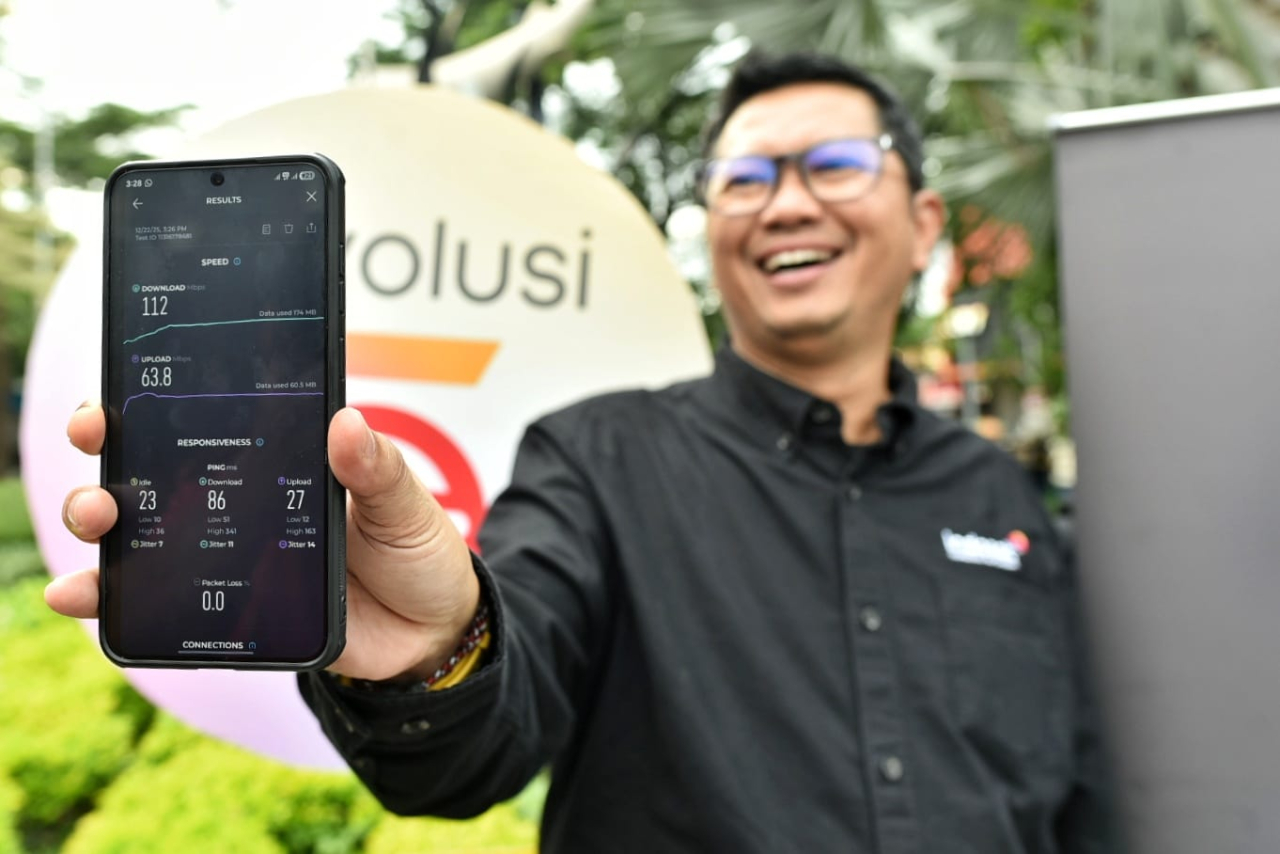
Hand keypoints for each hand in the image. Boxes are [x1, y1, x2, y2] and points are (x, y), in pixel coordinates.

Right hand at [47, 404, 479, 681]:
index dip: (151, 404)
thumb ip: (379, 469)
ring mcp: (227, 557)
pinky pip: (159, 605)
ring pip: (142, 535)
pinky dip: (110, 601)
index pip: (207, 422)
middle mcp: (240, 504)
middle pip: (154, 472)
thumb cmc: (416, 552)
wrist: (430, 633)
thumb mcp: (406, 504)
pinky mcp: (227, 612)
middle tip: (98, 445)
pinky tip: (81, 597)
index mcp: (279, 461)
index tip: (118, 394)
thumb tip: (346, 421)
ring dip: (101, 525)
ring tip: (93, 520)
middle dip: (109, 454)